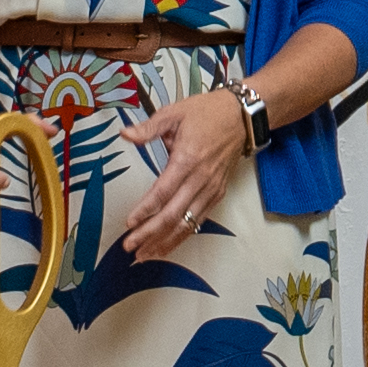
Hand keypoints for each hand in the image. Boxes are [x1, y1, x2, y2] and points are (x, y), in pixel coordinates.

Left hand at [120, 90, 246, 260]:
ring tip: (145, 254)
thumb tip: (125, 134)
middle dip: (150, 233)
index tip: (130, 223)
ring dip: (166, 240)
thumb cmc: (206, 113)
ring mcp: (211, 189)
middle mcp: (201, 179)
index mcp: (187, 160)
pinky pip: (199, 220)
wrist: (242, 117)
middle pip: (174, 214)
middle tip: (130, 246)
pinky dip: (183, 235)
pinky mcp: (218, 193)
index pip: (163, 191)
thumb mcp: (173, 113)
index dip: (146, 209)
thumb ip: (148, 128)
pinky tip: (167, 244)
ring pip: (188, 222)